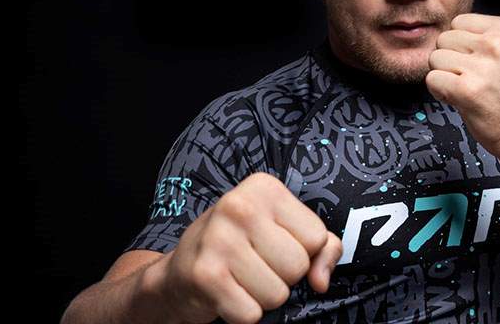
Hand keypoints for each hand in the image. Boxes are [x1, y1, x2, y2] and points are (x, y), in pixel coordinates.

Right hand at [146, 171, 342, 323]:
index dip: (302, 252)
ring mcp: (219, 240)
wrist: (178, 272)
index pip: (316, 237)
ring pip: (277, 294)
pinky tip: (227, 293)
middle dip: (282, 277)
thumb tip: (321, 281)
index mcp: (264, 188)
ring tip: (241, 279)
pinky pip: (251, 314)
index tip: (274, 246)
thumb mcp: (283, 231)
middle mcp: (239, 206)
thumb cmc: (239, 248)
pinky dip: (243, 312)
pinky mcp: (205, 275)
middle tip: (256, 265)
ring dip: (263, 297)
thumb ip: (321, 248)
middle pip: (298, 266)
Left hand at [425, 13, 499, 162]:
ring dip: (444, 76)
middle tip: (472, 79)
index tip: (478, 63)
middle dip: (451, 60)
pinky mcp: (465, 89)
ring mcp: (481, 67)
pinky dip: (439, 92)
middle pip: (443, 38)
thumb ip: (478, 38)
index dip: (461, 45)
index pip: (459, 22)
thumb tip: (444, 32)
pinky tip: (459, 99)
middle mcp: (495, 43)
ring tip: (468, 89)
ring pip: (435, 58)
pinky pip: (432, 79)